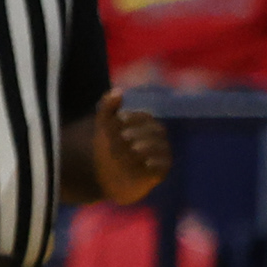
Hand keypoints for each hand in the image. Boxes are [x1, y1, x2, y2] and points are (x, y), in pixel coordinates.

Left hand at [88, 87, 171, 204]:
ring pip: (160, 147)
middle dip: (139, 132)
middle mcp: (156, 138)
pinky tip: (144, 163)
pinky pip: (163, 165)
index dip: (133, 116)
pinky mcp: (160, 171)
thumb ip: (108, 108)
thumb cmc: (106, 148)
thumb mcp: (103, 128)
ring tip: (132, 149)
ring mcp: (159, 154)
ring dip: (147, 146)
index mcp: (145, 125)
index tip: (119, 119)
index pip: (145, 117)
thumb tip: (118, 90)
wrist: (104, 176)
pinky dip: (155, 163)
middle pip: (155, 131)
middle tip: (123, 136)